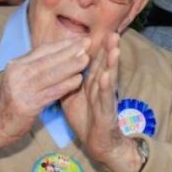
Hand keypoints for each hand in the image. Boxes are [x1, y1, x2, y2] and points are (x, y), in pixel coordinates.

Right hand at [0, 36, 88, 154]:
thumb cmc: (11, 101)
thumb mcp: (18, 79)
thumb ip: (35, 67)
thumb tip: (59, 54)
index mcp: (15, 64)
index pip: (42, 50)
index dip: (62, 44)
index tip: (79, 39)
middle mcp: (17, 74)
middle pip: (47, 59)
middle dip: (69, 51)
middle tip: (87, 43)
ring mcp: (21, 89)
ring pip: (50, 74)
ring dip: (70, 66)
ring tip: (86, 59)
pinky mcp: (27, 105)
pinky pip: (50, 93)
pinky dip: (65, 85)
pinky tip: (78, 80)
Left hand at [60, 35, 141, 171]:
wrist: (97, 143)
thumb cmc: (87, 118)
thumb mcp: (73, 95)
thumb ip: (68, 79)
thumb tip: (56, 63)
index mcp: (93, 82)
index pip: (94, 60)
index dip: (95, 46)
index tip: (96, 29)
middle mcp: (102, 88)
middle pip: (105, 65)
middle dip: (108, 48)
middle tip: (112, 32)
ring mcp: (106, 100)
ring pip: (109, 78)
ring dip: (112, 63)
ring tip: (115, 48)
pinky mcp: (107, 113)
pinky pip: (105, 99)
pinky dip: (105, 87)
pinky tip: (105, 76)